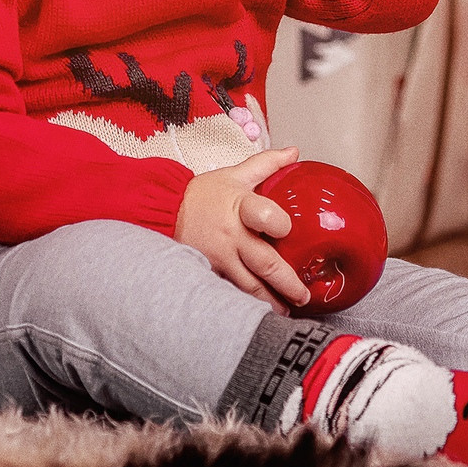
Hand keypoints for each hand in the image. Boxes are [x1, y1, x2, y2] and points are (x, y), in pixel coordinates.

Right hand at [173, 146, 310, 310]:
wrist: (164, 211)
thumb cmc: (202, 194)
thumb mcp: (234, 175)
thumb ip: (267, 164)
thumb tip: (294, 153)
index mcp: (240, 207)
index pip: (265, 216)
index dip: (280, 224)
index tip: (291, 232)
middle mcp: (232, 236)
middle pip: (265, 264)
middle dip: (288, 283)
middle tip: (303, 296)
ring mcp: (221, 258)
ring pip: (250, 286)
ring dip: (271, 301)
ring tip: (287, 310)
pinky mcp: (211, 272)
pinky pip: (232, 292)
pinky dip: (246, 304)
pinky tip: (259, 313)